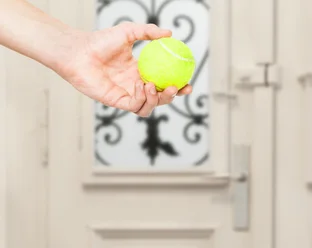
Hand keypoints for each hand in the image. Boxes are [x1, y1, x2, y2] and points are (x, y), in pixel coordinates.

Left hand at [58, 22, 192, 116]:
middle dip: (172, 96)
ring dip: (157, 99)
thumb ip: (148, 32)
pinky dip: (142, 98)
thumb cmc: (100, 41)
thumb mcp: (128, 31)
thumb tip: (169, 33)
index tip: (188, 82)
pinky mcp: (117, 102)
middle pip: (160, 98)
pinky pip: (136, 106)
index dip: (178, 85)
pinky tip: (140, 85)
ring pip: (150, 106)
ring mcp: (127, 95)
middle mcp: (136, 85)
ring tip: (153, 86)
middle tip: (177, 88)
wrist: (79, 52)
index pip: (163, 82)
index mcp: (141, 71)